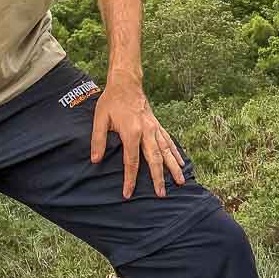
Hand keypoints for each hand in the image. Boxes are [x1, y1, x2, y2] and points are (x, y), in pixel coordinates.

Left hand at [89, 76, 186, 198]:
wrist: (126, 83)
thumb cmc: (111, 101)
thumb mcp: (100, 119)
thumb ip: (98, 140)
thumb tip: (95, 160)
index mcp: (131, 132)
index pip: (131, 161)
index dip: (130, 179)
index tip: (128, 193)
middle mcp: (147, 131)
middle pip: (154, 159)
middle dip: (158, 178)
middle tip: (161, 194)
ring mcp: (154, 128)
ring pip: (166, 151)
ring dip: (173, 167)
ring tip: (180, 182)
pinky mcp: (157, 125)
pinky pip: (169, 141)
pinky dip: (176, 153)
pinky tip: (182, 163)